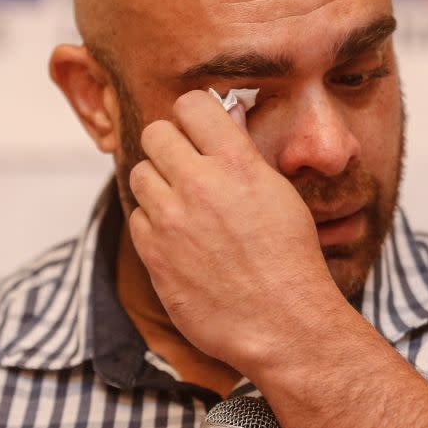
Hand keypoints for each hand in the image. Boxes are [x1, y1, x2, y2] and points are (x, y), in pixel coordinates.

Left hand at [128, 90, 340, 373]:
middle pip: (154, 133)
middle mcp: (199, 185)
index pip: (191, 104)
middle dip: (169, 144)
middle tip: (186, 165)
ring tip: (182, 204)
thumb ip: (243, 155)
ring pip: (140, 172)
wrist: (282, 323)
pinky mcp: (153, 254)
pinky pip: (137, 218)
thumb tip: (225, 116)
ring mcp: (171, 221)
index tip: (199, 130)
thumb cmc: (289, 260)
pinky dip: (153, 223)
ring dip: (158, 182)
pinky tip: (179, 238)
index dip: (194, 115)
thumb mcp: (279, 194)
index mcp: (236, 164)